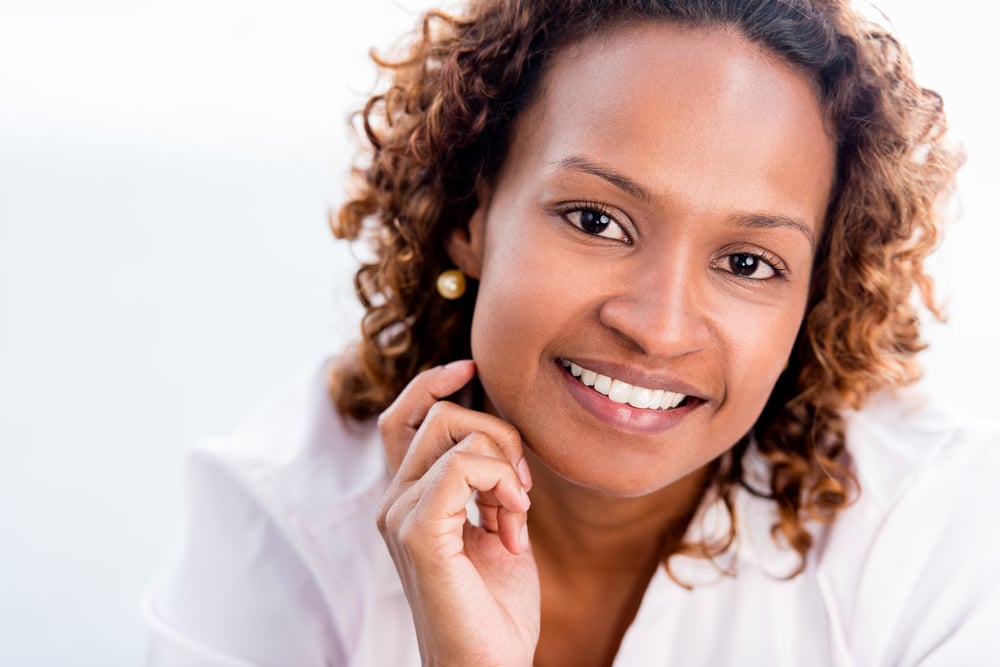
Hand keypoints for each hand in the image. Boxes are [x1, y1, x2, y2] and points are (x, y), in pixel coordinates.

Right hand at [376, 360, 539, 665]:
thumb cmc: (495, 609)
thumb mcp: (496, 529)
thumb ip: (486, 483)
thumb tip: (496, 434)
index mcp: (410, 499)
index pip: (404, 418)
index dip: (432, 383)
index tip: (471, 366)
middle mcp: (395, 502)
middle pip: (438, 415)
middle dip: (498, 433)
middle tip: (524, 489)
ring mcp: (400, 516)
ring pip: (453, 432)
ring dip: (505, 463)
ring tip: (518, 514)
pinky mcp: (416, 533)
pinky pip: (460, 467)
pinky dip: (500, 483)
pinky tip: (513, 525)